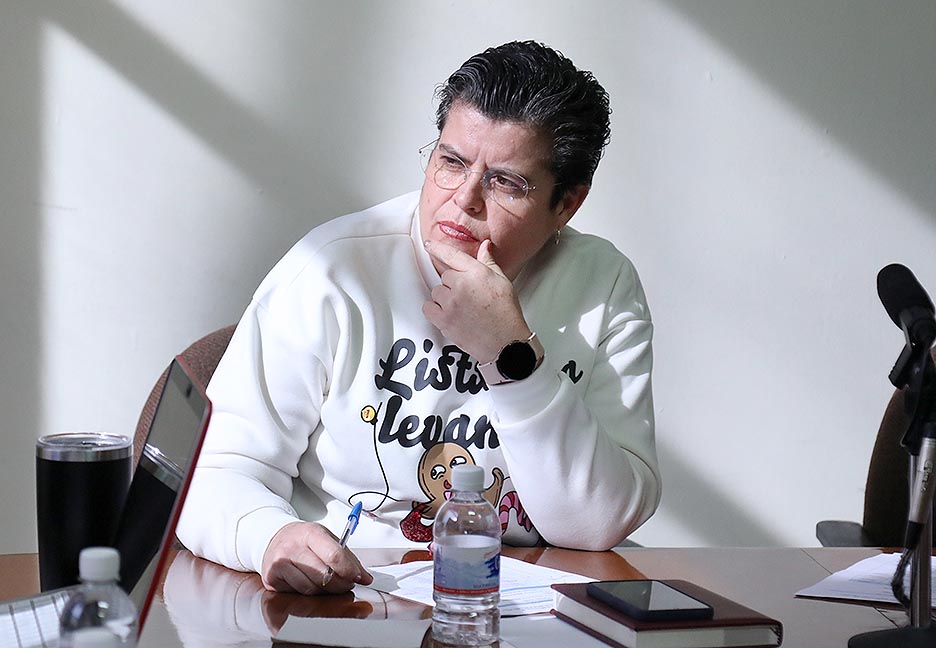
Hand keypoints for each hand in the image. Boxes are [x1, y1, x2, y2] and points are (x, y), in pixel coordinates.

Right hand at [260, 521, 372, 593]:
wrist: (274, 540)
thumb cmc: (303, 540)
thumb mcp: (326, 539)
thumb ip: (347, 558)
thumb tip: (365, 578)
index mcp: (309, 533)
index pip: (334, 555)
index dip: (349, 570)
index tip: (358, 578)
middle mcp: (291, 548)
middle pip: (324, 577)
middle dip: (340, 585)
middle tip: (346, 584)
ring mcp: (279, 564)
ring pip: (311, 590)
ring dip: (325, 592)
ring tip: (328, 584)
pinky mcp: (271, 580)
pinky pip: (297, 595)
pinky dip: (309, 595)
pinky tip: (310, 585)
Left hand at [423, 239, 531, 362]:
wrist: (505, 342)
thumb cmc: (506, 313)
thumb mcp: (502, 281)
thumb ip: (488, 262)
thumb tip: (484, 246)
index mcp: (477, 272)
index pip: (452, 255)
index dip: (437, 248)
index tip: (429, 245)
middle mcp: (462, 285)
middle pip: (445, 277)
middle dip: (454, 285)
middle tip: (468, 297)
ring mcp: (451, 303)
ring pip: (437, 292)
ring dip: (445, 299)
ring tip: (462, 309)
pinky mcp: (444, 320)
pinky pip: (428, 308)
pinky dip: (435, 311)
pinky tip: (449, 315)